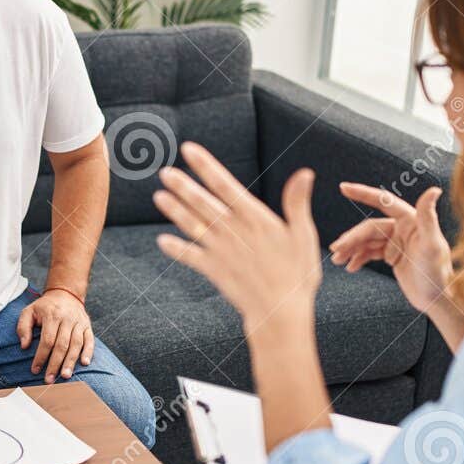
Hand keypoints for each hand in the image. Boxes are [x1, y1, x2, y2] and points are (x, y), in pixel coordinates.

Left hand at [17, 289, 94, 383]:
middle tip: (49, 379)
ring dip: (71, 361)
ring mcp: (79, 322)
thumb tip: (24, 346)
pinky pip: (90, 340)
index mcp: (52, 315)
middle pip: (62, 345)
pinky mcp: (87, 326)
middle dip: (55, 364)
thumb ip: (23, 327)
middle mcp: (67, 318)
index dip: (41, 356)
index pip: (47, 340)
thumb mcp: (29, 311)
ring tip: (65, 376)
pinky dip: (88, 352)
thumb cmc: (44, 307)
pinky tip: (84, 363)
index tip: (35, 370)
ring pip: (76, 344)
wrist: (65, 293)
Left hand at [153, 143, 321, 332]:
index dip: (206, 166)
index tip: (188, 150)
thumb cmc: (298, 275)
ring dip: (175, 211)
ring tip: (158, 196)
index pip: (226, 185)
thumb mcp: (303, 236)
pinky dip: (177, 249)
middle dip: (183, 185)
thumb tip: (304, 173)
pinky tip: (162, 240)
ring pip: (193, 225)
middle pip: (203, 203)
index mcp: (256, 219)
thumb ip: (297, 204)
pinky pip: (191, 257)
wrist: (281, 314)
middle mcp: (234, 232)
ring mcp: (221, 251)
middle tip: (165, 171)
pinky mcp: (214, 271)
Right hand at [332, 183, 452, 315]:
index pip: (384, 202)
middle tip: (336, 249)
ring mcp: (396, 242)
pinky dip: (358, 258)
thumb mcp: (432, 245)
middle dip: (351, 238)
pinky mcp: (392, 256)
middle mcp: (403, 228)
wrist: (438, 300)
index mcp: (411, 220)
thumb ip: (429, 217)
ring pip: (366, 240)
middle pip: (369, 228)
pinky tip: (350, 266)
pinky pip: (369, 252)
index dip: (363, 194)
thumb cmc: (439, 273)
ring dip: (351, 248)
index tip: (343, 188)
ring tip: (338, 260)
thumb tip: (434, 190)